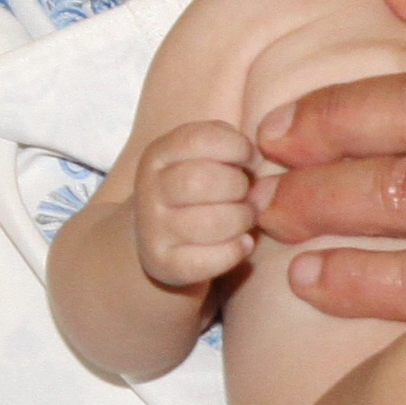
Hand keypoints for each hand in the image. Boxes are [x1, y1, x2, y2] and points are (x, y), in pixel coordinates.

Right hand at [134, 118, 262, 291]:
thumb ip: (230, 146)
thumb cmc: (197, 191)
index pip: (201, 139)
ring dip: (242, 219)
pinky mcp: (164, 264)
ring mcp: (153, 229)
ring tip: (243, 218)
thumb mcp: (204, 157)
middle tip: (244, 194)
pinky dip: (237, 250)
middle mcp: (149, 189)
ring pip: (213, 221)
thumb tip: (256, 161)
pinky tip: (242, 243)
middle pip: (204, 180)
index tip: (246, 158)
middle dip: (239, 186)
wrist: (154, 238)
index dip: (236, 146)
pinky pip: (213, 258)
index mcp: (159, 154)